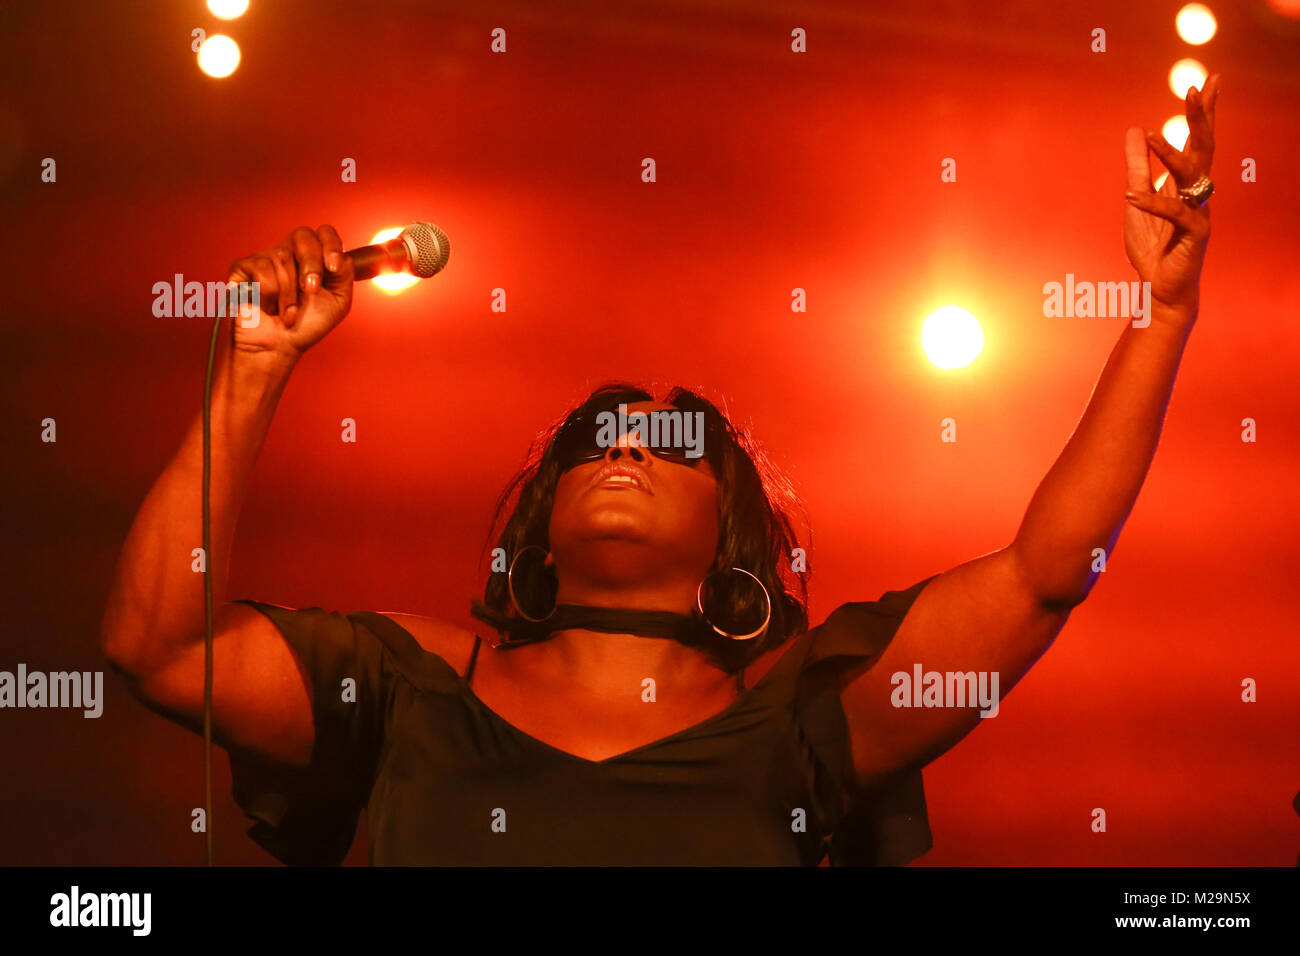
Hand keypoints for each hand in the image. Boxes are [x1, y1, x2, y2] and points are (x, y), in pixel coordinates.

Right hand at [226, 225, 354, 360]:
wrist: (278, 347)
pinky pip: (260, 269)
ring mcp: (266, 258)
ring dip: (289, 295)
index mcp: (314, 258)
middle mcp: (290, 253)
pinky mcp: (243, 267)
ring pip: (282, 258)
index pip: (323, 233)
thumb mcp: (338, 302)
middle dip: (311, 265)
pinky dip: (268, 295)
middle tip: (310, 290)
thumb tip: (343, 255)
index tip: (334, 267)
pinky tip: (267, 308)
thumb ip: (345, 276)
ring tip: (287, 314)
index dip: (330, 244)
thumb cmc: (306, 325)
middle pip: (302, 235)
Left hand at [1122, 73, 1219, 315]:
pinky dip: (1151, 203)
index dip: (1203, 113)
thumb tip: (1135, 130)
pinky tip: (1130, 196)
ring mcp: (1199, 213)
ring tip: (1152, 137)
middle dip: (1200, 118)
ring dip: (1171, 155)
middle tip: (1196, 89)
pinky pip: (1174, 213)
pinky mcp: (1194, 235)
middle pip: (1203, 149)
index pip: (1197, 141)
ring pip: (1192, 176)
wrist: (1161, 290)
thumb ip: (1136, 168)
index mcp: (1186, 184)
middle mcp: (1198, 194)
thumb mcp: (1135, 200)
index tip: (1208, 81)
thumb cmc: (1153, 248)